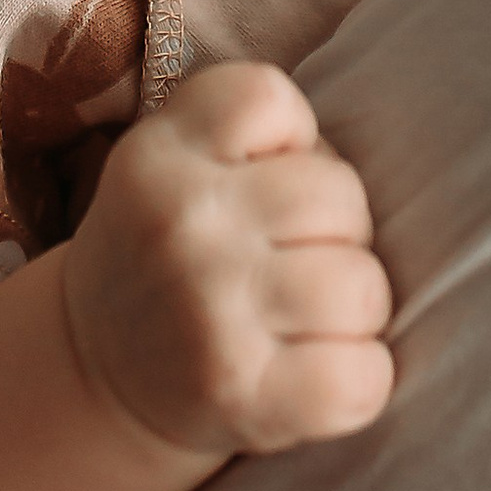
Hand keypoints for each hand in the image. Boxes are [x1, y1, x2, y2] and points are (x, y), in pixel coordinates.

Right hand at [60, 64, 395, 462]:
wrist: (96, 377)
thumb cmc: (175, 253)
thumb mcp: (177, 163)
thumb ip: (257, 136)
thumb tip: (394, 154)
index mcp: (159, 154)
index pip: (272, 98)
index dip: (292, 140)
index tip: (259, 180)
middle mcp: (179, 223)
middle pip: (341, 195)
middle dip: (337, 231)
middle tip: (289, 262)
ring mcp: (207, 311)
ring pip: (363, 286)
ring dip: (353, 309)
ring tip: (304, 318)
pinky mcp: (238, 393)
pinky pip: (365, 377)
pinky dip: (362, 381)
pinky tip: (317, 374)